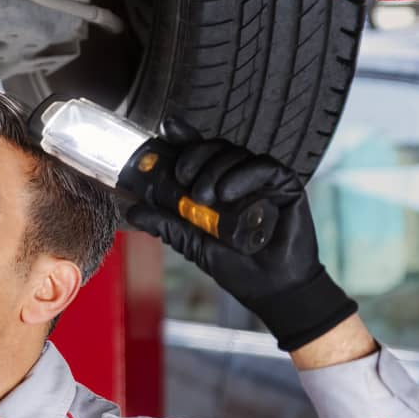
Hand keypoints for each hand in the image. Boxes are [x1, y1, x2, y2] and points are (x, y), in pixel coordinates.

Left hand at [127, 118, 356, 351]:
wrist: (272, 289)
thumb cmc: (236, 266)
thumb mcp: (193, 243)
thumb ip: (166, 224)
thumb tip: (133, 210)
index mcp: (216, 186)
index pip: (199, 153)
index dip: (184, 136)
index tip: (167, 128)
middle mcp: (238, 178)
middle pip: (214, 148)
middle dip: (195, 157)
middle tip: (184, 180)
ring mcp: (262, 180)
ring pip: (235, 154)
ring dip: (216, 170)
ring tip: (208, 197)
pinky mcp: (285, 185)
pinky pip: (264, 166)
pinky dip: (244, 175)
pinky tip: (229, 193)